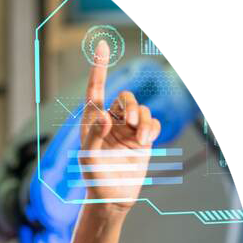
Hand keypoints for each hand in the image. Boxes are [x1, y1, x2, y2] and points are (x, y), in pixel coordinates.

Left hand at [80, 39, 161, 213]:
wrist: (113, 196)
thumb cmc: (95, 178)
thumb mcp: (89, 158)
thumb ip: (95, 136)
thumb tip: (105, 116)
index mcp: (92, 122)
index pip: (95, 90)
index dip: (98, 68)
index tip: (102, 45)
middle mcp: (110, 121)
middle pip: (125, 97)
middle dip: (131, 106)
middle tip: (131, 124)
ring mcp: (128, 129)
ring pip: (142, 110)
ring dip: (143, 122)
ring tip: (140, 141)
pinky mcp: (142, 138)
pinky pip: (153, 123)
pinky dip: (152, 130)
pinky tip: (146, 143)